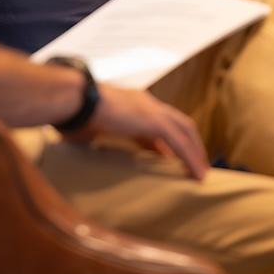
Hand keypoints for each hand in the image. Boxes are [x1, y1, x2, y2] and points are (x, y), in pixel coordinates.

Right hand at [70, 85, 209, 179]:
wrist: (75, 99)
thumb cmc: (73, 113)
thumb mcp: (90, 127)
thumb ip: (95, 134)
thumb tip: (87, 144)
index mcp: (131, 102)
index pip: (157, 121)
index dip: (165, 140)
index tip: (169, 158)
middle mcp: (146, 102)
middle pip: (178, 122)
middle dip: (189, 143)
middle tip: (194, 165)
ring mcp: (151, 109)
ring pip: (185, 131)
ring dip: (195, 151)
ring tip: (200, 173)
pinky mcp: (154, 121)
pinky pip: (180, 142)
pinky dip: (191, 158)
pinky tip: (197, 174)